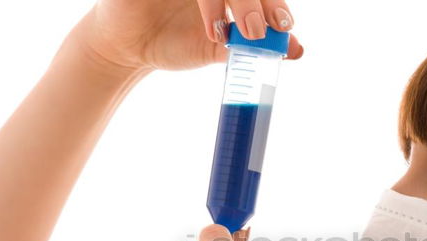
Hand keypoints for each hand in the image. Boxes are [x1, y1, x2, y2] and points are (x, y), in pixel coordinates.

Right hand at [71, 0, 302, 72]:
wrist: (129, 50)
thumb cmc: (173, 43)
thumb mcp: (218, 48)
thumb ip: (253, 46)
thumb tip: (298, 49)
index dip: (275, 3)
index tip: (285, 25)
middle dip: (261, 1)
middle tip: (263, 29)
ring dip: (236, 1)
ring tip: (234, 33)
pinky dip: (207, 3)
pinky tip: (210, 25)